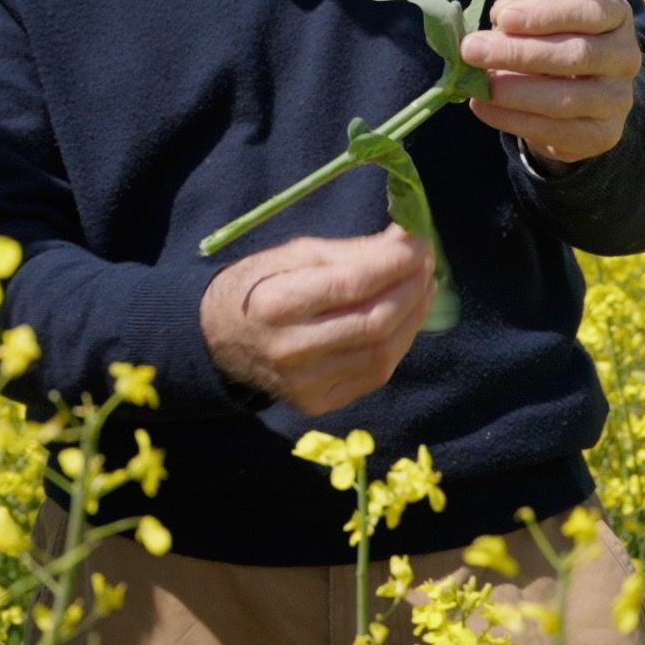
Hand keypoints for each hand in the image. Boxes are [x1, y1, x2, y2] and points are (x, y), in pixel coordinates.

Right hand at [200, 224, 433, 413]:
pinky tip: (405, 318)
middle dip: (412, 287)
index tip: (419, 240)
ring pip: (382, 352)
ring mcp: (305, 384)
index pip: (353, 284)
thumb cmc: (256, 286)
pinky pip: (375, 374)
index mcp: (276, 303)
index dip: (396, 261)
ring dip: (414, 316)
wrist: (218, 342)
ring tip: (423, 287)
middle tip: (427, 262)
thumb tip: (406, 241)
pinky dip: (399, 343)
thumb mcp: (293, 254)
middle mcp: (290, 349)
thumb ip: (351, 252)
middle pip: (375, 321)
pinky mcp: (317, 404)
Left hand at [460, 0, 639, 165]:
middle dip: (518, 53)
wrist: (573, 93)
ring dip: (514, 91)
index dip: (546, 15)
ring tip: (478, 84)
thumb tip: (501, 17)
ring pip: (566, 99)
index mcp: (616, 16)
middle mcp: (625, 57)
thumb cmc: (550, 38)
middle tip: (472, 50)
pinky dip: (513, 120)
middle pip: (576, 55)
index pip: (590, 12)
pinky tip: (483, 107)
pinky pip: (556, 131)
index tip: (503, 19)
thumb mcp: (538, 12)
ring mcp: (618, 99)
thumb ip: (520, 5)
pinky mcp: (602, 135)